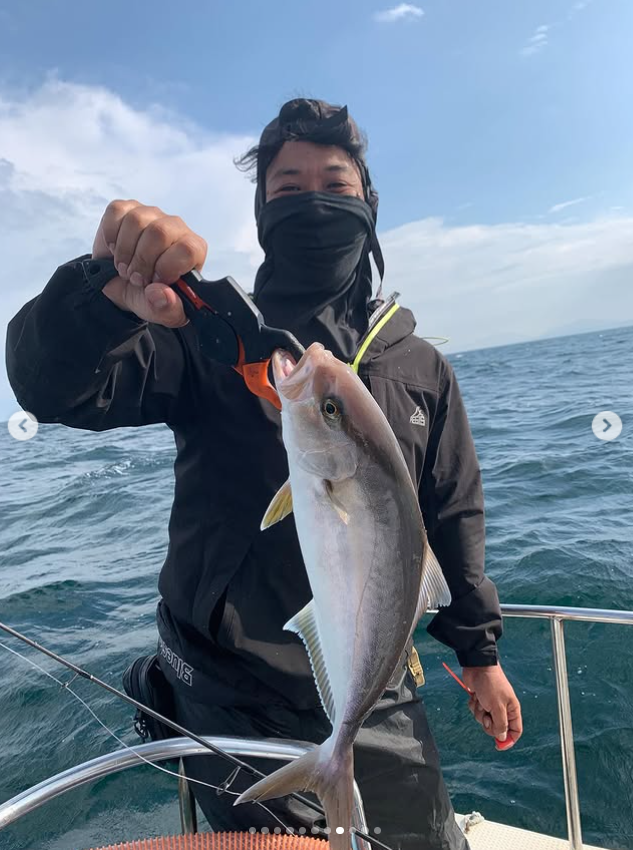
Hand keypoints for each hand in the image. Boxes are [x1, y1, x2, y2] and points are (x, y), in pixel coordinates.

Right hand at [92, 200, 207, 326]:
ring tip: (126, 267)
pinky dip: (111, 235)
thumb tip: (163, 295)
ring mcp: (152, 215)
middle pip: (159, 232)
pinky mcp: (128, 208)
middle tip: (136, 278)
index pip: (188, 249)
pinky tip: (116, 249)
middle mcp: (176, 228)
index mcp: (193, 251)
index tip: (154, 281)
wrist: (120, 285)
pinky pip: (117, 212)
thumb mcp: (160, 311)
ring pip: (137, 221)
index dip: (167, 267)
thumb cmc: (147, 295)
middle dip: (141, 260)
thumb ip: (167, 309)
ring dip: (125, 251)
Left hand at [462, 664, 522, 749]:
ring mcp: (490, 704)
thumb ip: (500, 724)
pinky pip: (475, 711)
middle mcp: (503, 708)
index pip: (515, 731)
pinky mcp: (480, 700)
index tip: (498, 746)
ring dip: (479, 712)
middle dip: (488, 724)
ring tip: (481, 701)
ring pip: (483, 720)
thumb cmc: (490, 684)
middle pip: (497, 728)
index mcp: (512, 710)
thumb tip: (502, 738)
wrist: (477, 667)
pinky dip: (473, 705)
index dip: (508, 740)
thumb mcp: (497, 706)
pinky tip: (475, 696)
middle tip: (486, 716)